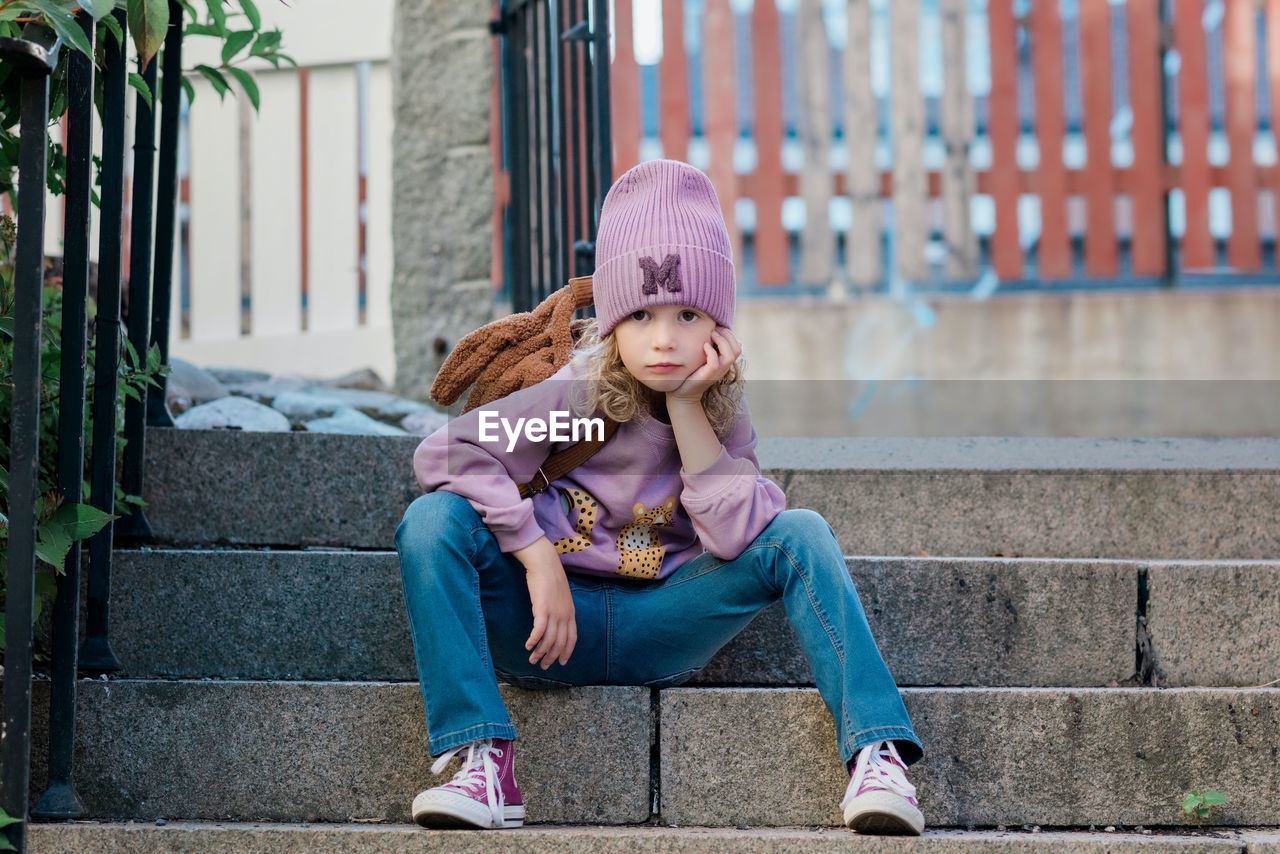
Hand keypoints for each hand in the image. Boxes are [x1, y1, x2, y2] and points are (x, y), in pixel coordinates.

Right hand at [512, 536, 576, 668]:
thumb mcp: (560, 596)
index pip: (572, 638)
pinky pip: (539, 630)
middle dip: (551, 657)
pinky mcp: (542, 609)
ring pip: (549, 640)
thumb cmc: (550, 577)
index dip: (566, 652)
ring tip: (532, 659)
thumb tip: (555, 620)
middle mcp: (564, 615)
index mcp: (571, 612)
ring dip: (541, 652)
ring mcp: (554, 612)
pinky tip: (528, 646)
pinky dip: (534, 640)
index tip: (561, 662)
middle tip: (542, 666)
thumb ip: (560, 609)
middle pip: (560, 643)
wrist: (544, 563)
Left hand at [667, 326, 741, 405]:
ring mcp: (717, 372)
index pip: (737, 346)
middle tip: (715, 329)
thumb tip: (709, 330)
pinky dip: (711, 352)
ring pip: (730, 355)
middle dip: (727, 335)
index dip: (730, 334)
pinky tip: (704, 345)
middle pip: (737, 349)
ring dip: (722, 342)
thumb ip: (709, 347)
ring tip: (711, 335)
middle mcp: (724, 367)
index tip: (718, 327)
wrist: (683, 392)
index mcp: (724, 362)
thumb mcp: (702, 358)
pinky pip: (715, 362)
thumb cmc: (691, 373)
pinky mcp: (708, 375)